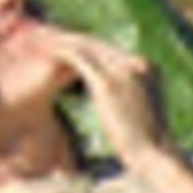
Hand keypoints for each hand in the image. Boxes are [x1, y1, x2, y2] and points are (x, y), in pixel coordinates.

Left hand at [44, 28, 173, 170]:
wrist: (156, 157)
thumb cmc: (147, 145)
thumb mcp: (141, 113)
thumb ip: (129, 97)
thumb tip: (118, 102)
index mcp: (147, 67)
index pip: (108, 50)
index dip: (83, 46)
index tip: (62, 45)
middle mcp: (137, 62)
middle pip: (96, 43)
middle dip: (68, 38)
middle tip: (43, 35)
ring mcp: (123, 70)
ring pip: (84, 46)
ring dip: (59, 40)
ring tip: (36, 38)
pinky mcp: (107, 82)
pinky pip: (77, 58)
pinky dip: (58, 51)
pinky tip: (41, 49)